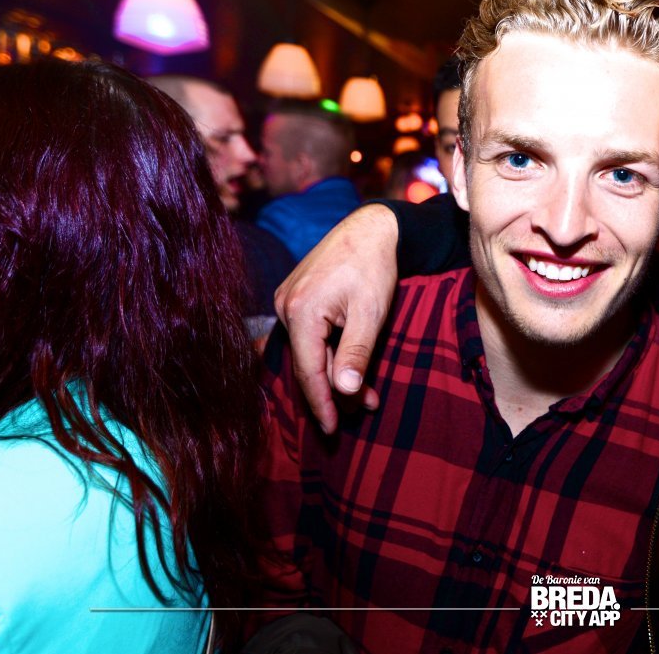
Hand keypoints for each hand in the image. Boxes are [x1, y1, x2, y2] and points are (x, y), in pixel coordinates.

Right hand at [274, 203, 398, 432]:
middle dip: (336, 390)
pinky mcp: (297, 297)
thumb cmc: (373, 267)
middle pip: (309, 362)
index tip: (332, 429)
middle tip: (365, 408)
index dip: (321, 402)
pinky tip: (350, 365)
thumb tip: (343, 390)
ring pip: (311, 350)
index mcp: (301, 311)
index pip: (308, 370)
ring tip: (366, 393)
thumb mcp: (370, 314)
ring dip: (336, 372)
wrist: (371, 229)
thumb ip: (355, 353)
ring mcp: (288, 300)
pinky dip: (331, 352)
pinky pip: (311, 335)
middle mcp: (286, 306)